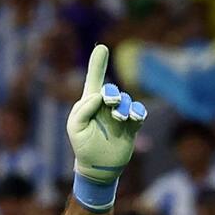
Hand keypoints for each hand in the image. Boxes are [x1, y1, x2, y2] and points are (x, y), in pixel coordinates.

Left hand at [66, 45, 146, 184]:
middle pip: (112, 90)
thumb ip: (82, 110)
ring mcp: (120, 115)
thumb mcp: (75, 128)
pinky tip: (133, 117)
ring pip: (126, 101)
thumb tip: (98, 96)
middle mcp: (105, 107)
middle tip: (109, 101)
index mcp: (89, 104)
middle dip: (112, 93)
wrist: (98, 167)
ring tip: (118, 118)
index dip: (98, 64)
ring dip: (123, 107)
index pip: (94, 80)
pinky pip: (139, 113)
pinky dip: (137, 112)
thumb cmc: (83, 146)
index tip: (102, 48)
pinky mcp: (132, 125)